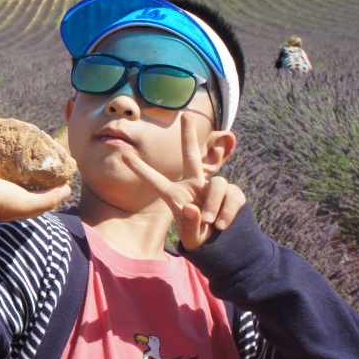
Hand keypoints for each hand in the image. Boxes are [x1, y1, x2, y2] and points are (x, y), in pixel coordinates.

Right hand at [0, 143, 71, 221]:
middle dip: (19, 158)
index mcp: (9, 195)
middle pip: (9, 169)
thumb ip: (50, 199)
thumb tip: (68, 189)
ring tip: (12, 134)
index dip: (37, 174)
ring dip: (0, 148)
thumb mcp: (30, 205)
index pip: (26, 184)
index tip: (47, 160)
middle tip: (31, 142)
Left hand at [121, 113, 246, 250]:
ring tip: (211, 223)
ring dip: (214, 204)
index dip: (141, 169)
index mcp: (175, 195)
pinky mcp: (233, 193)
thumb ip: (189, 225)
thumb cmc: (199, 237)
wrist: (223, 244)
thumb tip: (191, 208)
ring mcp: (213, 187)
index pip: (156, 180)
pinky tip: (223, 225)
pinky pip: (232, 196)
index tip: (124, 156)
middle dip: (189, 135)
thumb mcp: (191, 236)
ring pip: (217, 184)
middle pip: (191, 155)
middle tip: (185, 114)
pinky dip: (228, 212)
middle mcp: (194, 185)